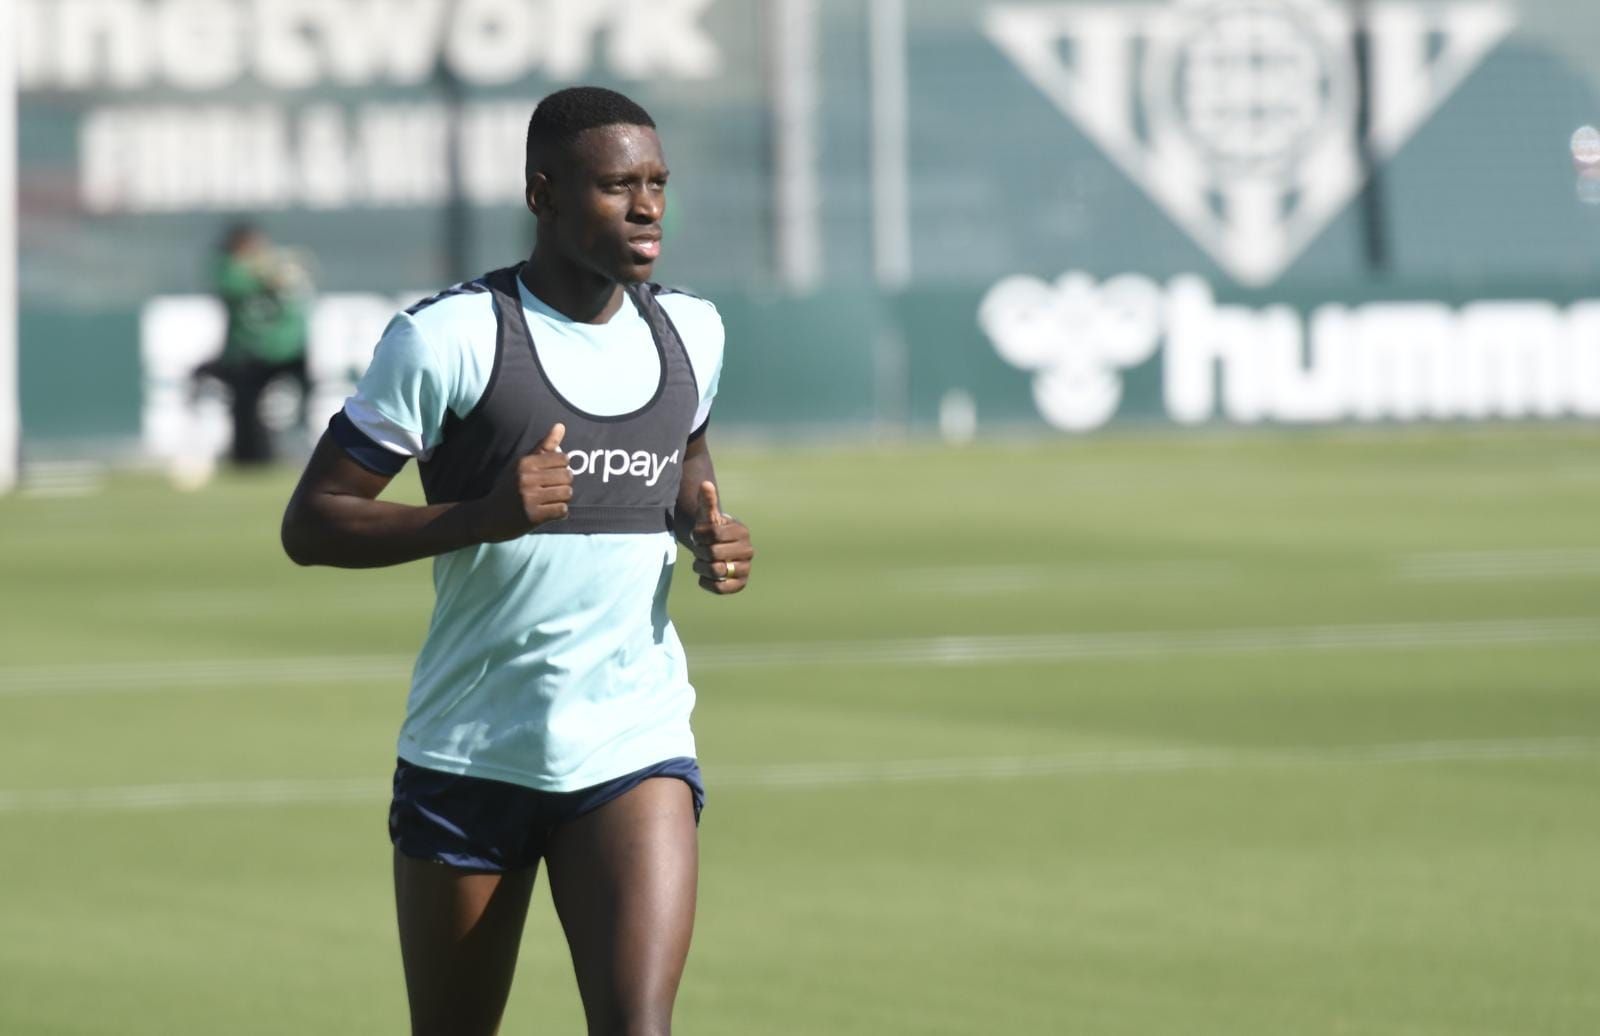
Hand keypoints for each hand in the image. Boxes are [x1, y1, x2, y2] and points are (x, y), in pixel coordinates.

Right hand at [471, 423, 572, 541]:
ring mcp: (529, 498)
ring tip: (551, 500)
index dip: (563, 468)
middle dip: (565, 484)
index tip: (553, 474)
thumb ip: (544, 446)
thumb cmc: (509, 487)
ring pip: (567, 493)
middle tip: (553, 489)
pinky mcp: (532, 516)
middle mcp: (526, 478)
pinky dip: (560, 512)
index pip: (563, 459)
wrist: (487, 517)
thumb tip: (561, 425)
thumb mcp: (522, 464)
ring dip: (563, 499)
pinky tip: (549, 511)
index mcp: (525, 463)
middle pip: (568, 476)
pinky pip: (562, 510)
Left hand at [690, 481, 753, 593]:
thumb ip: (706, 501)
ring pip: (716, 571)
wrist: (716, 550)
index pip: (713, 534)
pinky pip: (720, 588)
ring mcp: (746, 568)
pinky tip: (705, 575)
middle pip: (713, 553)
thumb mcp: (707, 516)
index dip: (698, 535)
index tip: (698, 535)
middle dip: (699, 551)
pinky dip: (707, 582)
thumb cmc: (711, 531)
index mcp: (742, 531)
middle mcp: (748, 550)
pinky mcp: (741, 583)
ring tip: (702, 561)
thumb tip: (705, 483)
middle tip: (699, 549)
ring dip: (701, 566)